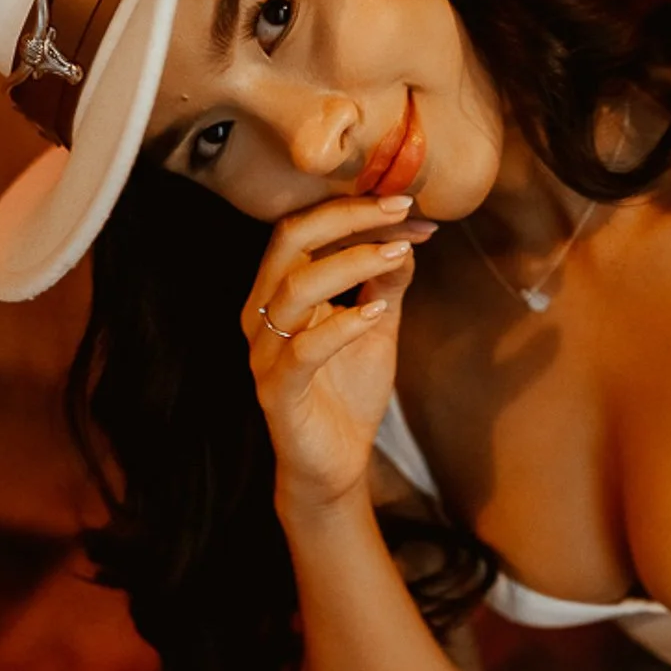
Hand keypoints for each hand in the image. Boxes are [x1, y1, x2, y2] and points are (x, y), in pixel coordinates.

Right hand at [239, 194, 436, 516]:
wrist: (334, 466)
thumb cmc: (347, 391)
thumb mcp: (376, 325)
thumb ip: (387, 282)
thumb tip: (408, 235)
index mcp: (278, 291)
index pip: (303, 228)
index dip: (353, 208)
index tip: (406, 204)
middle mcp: (261, 313)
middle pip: (289, 241)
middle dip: (347, 217)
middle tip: (399, 210)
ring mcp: (265, 353)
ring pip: (295, 289)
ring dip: (351, 263)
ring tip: (398, 253)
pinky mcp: (278, 392)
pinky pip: (304, 350)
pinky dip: (342, 325)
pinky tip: (377, 312)